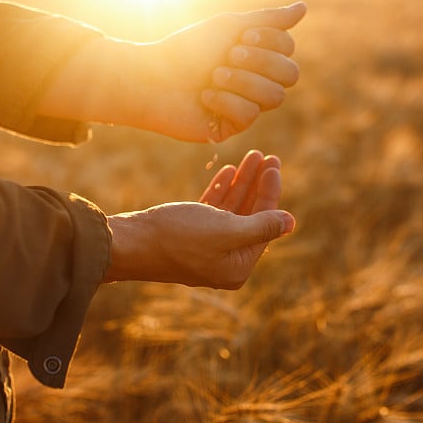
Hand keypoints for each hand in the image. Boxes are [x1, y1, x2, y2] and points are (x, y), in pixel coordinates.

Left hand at [37, 3, 305, 142]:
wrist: (152, 76)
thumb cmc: (188, 49)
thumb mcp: (230, 27)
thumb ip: (269, 20)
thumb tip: (303, 8)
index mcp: (257, 56)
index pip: (288, 50)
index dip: (270, 43)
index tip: (240, 37)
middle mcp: (255, 81)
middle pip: (289, 75)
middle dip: (260, 62)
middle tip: (229, 55)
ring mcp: (246, 106)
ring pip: (274, 97)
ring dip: (242, 81)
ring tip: (214, 76)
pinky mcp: (231, 127)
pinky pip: (249, 115)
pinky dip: (226, 101)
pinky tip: (205, 98)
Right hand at [105, 150, 294, 288]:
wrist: (130, 243)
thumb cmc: (177, 236)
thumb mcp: (226, 230)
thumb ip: (261, 226)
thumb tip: (292, 223)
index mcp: (238, 266)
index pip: (264, 224)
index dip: (271, 192)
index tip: (274, 164)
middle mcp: (224, 261)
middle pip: (250, 216)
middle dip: (259, 184)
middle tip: (268, 156)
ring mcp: (206, 249)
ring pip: (232, 211)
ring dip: (242, 183)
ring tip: (252, 156)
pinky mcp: (188, 237)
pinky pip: (213, 213)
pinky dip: (221, 192)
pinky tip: (228, 171)